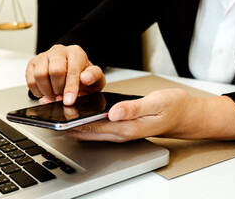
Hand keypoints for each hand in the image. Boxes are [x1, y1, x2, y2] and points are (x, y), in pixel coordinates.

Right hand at [26, 45, 105, 104]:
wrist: (71, 73)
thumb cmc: (83, 77)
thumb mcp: (96, 79)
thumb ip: (94, 77)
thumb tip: (85, 78)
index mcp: (75, 53)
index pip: (72, 70)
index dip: (70, 88)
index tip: (69, 101)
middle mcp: (58, 51)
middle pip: (54, 71)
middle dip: (58, 89)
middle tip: (62, 96)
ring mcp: (43, 56)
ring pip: (40, 75)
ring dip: (47, 90)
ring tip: (54, 94)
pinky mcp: (32, 63)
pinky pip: (30, 80)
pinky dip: (37, 91)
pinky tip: (45, 92)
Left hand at [65, 89, 234, 141]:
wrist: (187, 116)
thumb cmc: (174, 107)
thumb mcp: (155, 103)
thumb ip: (133, 108)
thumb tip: (114, 112)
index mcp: (126, 127)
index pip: (92, 126)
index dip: (73, 120)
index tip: (57, 112)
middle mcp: (120, 133)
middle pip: (85, 130)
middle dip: (66, 121)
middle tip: (47, 109)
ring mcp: (119, 132)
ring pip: (89, 129)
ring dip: (71, 121)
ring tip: (54, 109)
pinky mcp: (120, 127)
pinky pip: (97, 126)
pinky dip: (83, 120)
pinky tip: (74, 112)